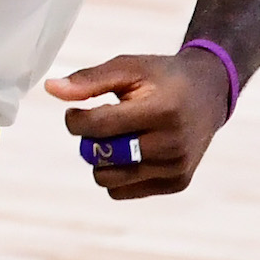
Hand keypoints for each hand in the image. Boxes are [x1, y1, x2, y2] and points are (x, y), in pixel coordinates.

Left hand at [44, 49, 230, 199]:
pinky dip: (119, 174)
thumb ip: (88, 80)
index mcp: (161, 110)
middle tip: (102, 122)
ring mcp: (177, 167)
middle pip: (101, 156)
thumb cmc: (161, 77)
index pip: (98, 127)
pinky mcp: (178, 183)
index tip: (75, 111)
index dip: (74, 120)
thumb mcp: (127, 67)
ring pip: (108, 180)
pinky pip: (123, 192)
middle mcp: (172, 143)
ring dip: (103, 160)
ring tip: (118, 137)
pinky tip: (134, 151)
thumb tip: (50, 88)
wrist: (209, 92)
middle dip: (90, 140)